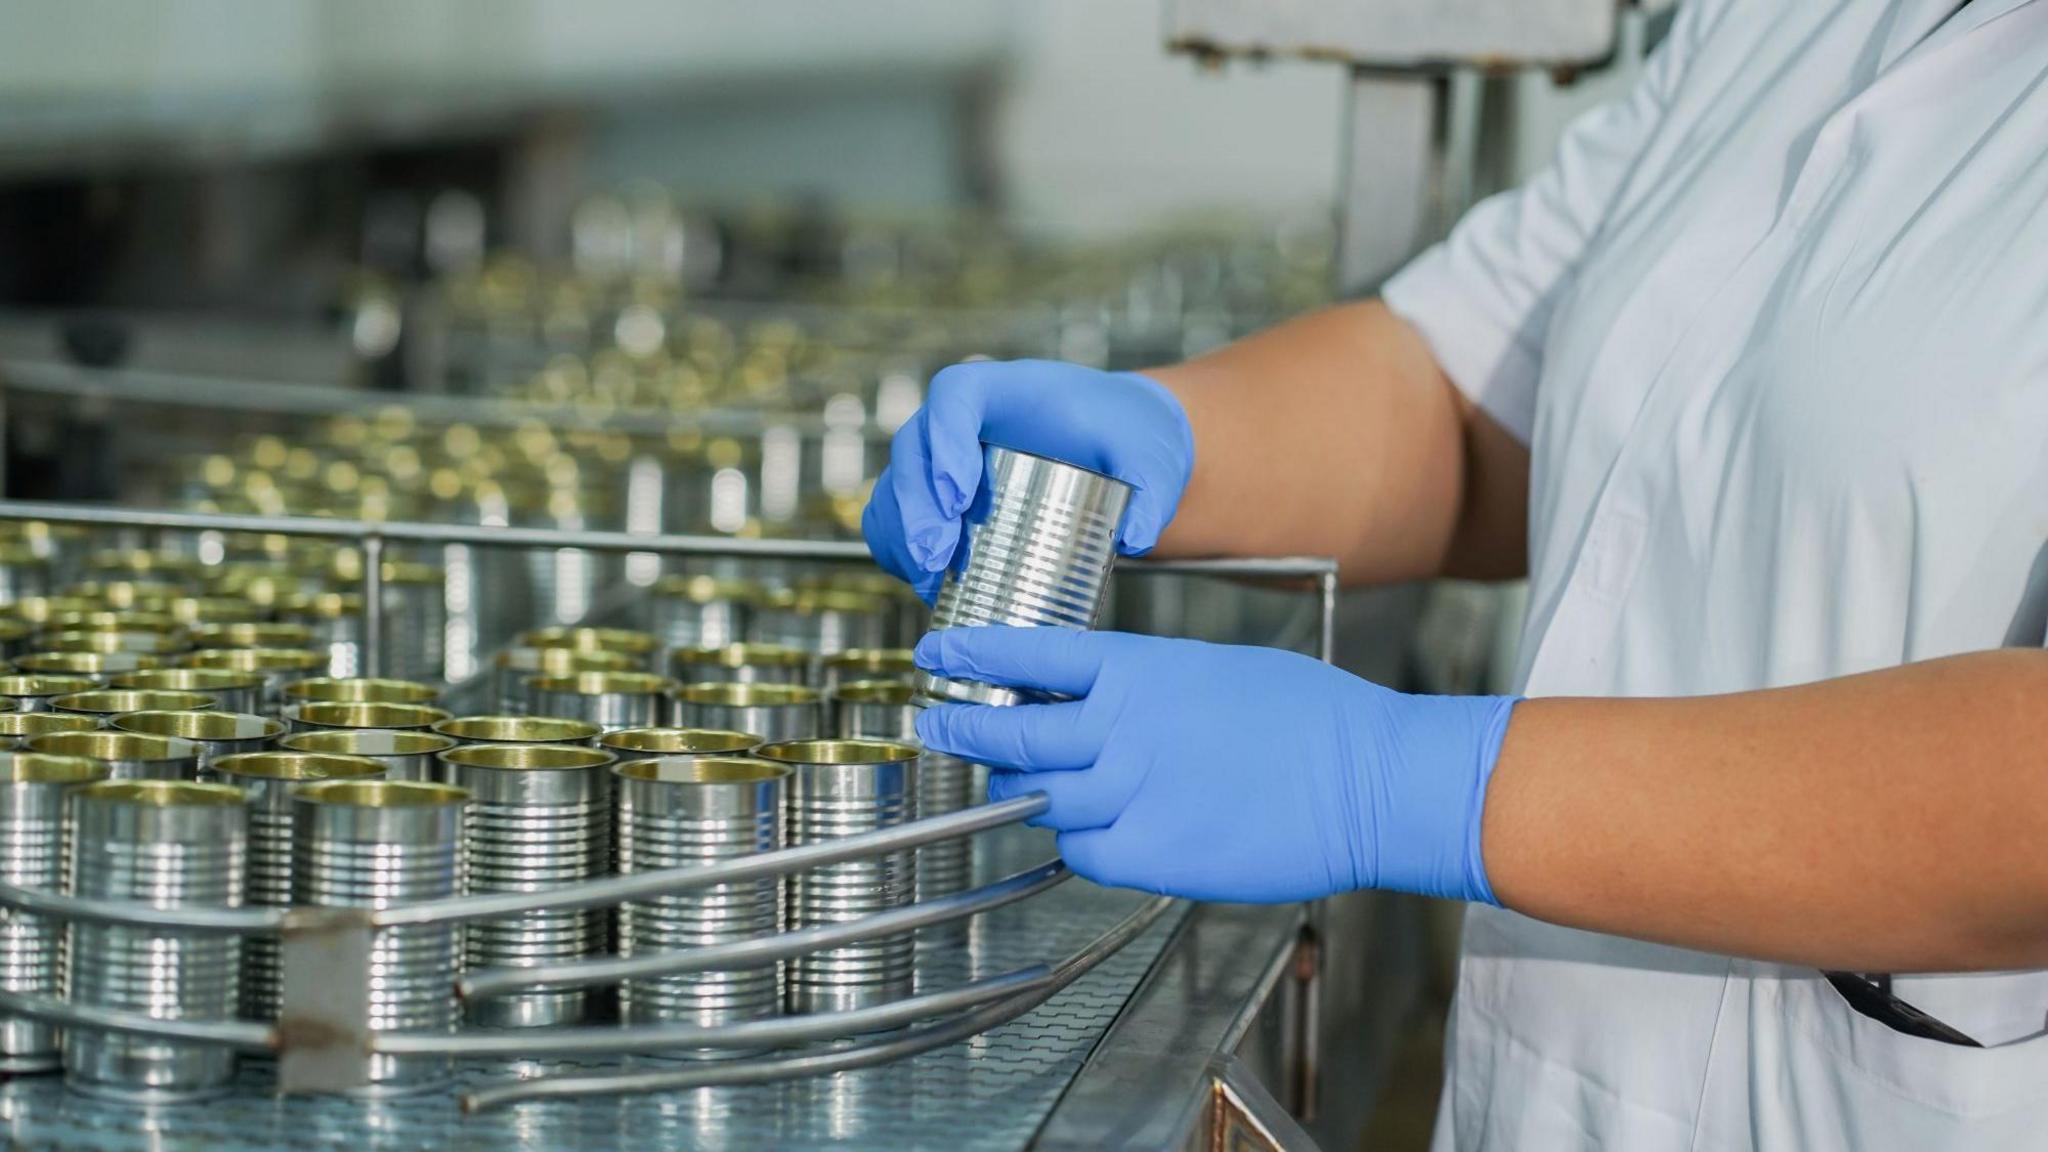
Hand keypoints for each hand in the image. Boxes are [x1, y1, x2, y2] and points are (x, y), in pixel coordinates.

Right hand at [862, 360, 1193, 601]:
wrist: (1121, 449)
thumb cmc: (1130, 437)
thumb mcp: (1153, 457)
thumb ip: (1154, 491)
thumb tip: (1134, 539)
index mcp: (1005, 389)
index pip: (954, 396)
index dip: (945, 441)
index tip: (960, 495)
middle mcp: (962, 419)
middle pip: (914, 448)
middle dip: (917, 505)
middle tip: (937, 555)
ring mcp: (944, 457)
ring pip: (898, 487)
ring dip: (901, 534)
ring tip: (929, 580)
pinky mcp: (940, 496)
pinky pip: (898, 518)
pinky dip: (899, 550)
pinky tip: (923, 584)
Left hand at [912, 626, 1518, 903]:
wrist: (1366, 781)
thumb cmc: (1311, 719)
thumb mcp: (1217, 669)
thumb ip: (1148, 687)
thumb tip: (1107, 703)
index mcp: (1139, 670)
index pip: (1030, 656)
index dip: (973, 656)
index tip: (936, 657)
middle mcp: (1121, 729)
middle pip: (1012, 732)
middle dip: (963, 729)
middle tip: (938, 725)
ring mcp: (1129, 794)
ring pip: (1036, 797)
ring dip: (1019, 790)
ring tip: (1015, 785)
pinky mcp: (1149, 855)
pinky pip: (1080, 853)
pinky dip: (1073, 843)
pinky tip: (1090, 832)